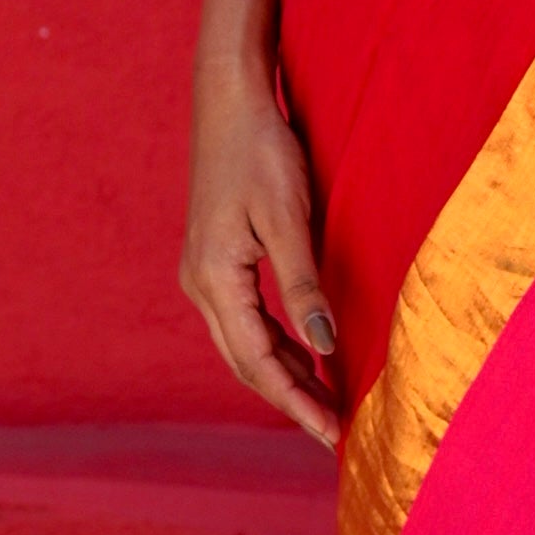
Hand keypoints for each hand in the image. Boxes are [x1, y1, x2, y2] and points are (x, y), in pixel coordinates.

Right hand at [180, 62, 342, 445]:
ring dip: (284, 373)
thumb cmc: (262, 150)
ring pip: (244, 344)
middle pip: (246, 362)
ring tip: (326, 402)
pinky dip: (275, 343)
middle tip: (334, 432)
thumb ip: (304, 284)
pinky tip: (305, 352)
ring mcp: (203, 273)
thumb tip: (324, 346)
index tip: (333, 434)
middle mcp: (199, 284)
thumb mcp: (289, 217)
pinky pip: (244, 319)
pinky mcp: (214, 260)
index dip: (297, 401)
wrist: (229, 100)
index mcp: (215, 279)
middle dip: (290, 399)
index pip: (259, 361)